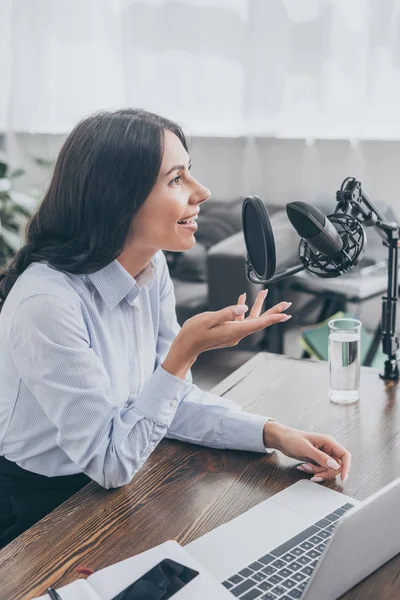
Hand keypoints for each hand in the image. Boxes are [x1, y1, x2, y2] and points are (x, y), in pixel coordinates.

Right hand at [173, 289, 291, 357]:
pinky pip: (240, 319)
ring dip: (258, 306)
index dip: (272, 318)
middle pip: (259, 321)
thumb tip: (243, 307)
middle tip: (286, 305)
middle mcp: (236, 334)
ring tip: (265, 294)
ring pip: (250, 319)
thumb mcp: (209, 319)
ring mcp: (232, 333)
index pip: (257, 323)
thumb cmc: (194, 333)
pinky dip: (242, 309)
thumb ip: (227, 313)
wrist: (186, 347)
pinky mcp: (227, 332)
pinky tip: (242, 299)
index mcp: (233, 331)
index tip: (285, 315)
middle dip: (273, 312)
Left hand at [263, 421, 350, 482]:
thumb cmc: (292, 439)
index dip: (346, 467)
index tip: (343, 478)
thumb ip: (320, 457)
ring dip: (317, 471)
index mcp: (328, 441)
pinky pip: (321, 470)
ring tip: (304, 466)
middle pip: (337, 466)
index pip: (345, 455)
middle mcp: (328, 448)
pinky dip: (312, 471)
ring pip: (328, 470)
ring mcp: (323, 455)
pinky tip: (303, 466)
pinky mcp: (318, 460)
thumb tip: (335, 465)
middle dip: (325, 472)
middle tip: (314, 475)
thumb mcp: (305, 448)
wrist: (281, 439)